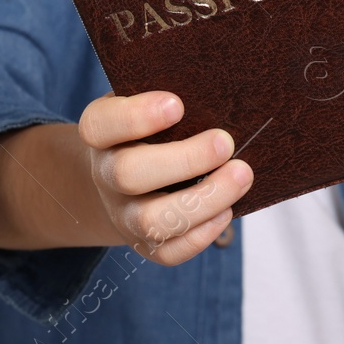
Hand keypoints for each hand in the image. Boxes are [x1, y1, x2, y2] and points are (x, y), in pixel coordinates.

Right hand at [78, 90, 253, 265]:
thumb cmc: (154, 129)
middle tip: (226, 142)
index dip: (136, 116)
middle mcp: (106, 176)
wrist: (129, 178)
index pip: (100, 124)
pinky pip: (169, 252)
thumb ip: (173, 92)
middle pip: (127, 175)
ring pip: (152, 221)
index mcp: (102, 133)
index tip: (177, 104)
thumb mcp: (151, 102)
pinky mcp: (144, 245)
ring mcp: (123, 214)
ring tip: (242, 175)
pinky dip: (202, 234)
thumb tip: (219, 92)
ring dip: (204, 199)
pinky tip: (227, 209)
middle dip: (185, 159)